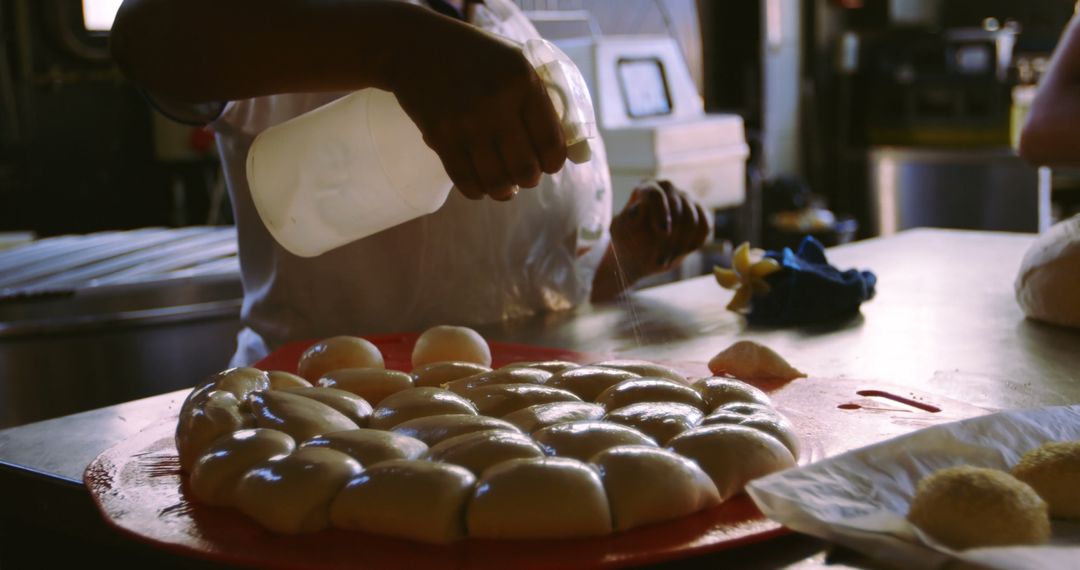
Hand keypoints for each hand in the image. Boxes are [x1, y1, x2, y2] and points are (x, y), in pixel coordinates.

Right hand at [388, 10, 566, 200]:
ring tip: (504, 185)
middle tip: (524, 175)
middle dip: (528, 179)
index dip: (553, 163)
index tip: (548, 165)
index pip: (552, 143)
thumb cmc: (476, 56)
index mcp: (524, 81)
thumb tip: (569, 150)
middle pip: (525, 169)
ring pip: (497, 182)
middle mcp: (497, 102)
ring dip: (504, 190)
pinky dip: (477, 191)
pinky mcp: (440, 136)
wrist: (416, 46)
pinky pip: (466, 181)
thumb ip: (542, 98)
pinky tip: (480, 187)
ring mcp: (466, 122)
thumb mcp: (516, 62)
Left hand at [609, 180, 710, 282]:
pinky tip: (681, 253)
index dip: (661, 212)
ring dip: (681, 244)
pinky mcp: (699, 214)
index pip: (656, 194)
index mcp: (646, 188)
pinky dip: (695, 242)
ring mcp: (686, 199)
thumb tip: (638, 209)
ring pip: (693, 219)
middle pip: (677, 208)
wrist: (637, 256)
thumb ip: (627, 219)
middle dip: (670, 238)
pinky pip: (705, 226)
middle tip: (659, 260)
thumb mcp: (620, 231)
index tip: (663, 232)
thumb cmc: (626, 241)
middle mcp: (668, 188)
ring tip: (665, 261)